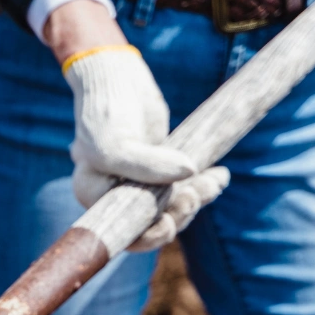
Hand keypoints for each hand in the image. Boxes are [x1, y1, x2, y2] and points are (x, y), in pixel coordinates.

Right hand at [46, 2, 228, 250]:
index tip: (169, 223)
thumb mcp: (116, 143)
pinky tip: (220, 176)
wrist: (116, 77)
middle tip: (195, 196)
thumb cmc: (106, 111)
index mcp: (94, 197)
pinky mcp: (160, 170)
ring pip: (171, 207)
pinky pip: (183, 188)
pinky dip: (204, 185)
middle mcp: (114, 196)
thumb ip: (147, 165)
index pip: (121, 234)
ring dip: (196, 198)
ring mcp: (139, 184)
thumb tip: (190, 174)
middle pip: (150, 225)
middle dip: (177, 215)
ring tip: (215, 181)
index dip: (147, 237)